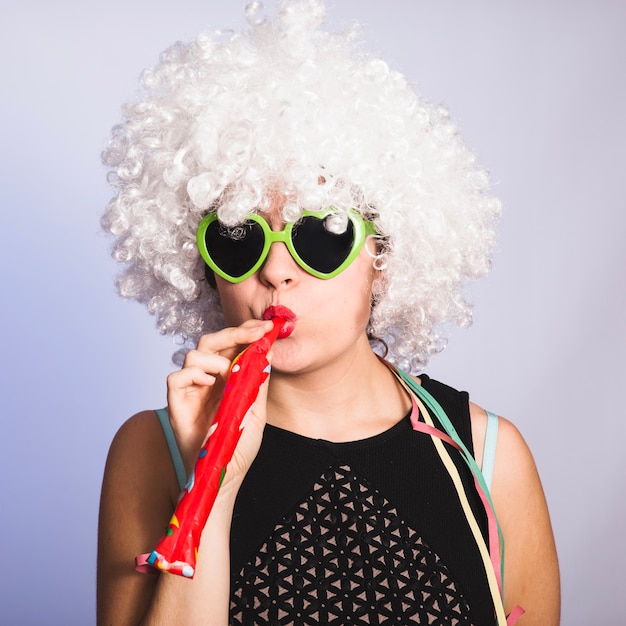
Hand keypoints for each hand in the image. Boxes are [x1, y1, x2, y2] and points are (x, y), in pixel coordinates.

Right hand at [166, 319, 273, 474]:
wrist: (222, 476)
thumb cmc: (237, 447)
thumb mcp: (256, 411)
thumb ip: (258, 382)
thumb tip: (268, 351)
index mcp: (227, 378)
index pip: (231, 345)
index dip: (245, 332)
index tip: (266, 326)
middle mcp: (207, 380)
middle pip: (212, 341)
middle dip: (234, 332)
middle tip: (256, 332)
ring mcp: (191, 390)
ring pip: (193, 354)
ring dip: (214, 357)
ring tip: (227, 373)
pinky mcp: (176, 403)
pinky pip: (176, 377)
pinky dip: (192, 374)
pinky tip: (208, 384)